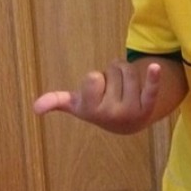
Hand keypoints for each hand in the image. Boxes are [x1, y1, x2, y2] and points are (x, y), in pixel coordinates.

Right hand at [33, 60, 161, 134]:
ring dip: (127, 72)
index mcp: (92, 112)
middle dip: (113, 74)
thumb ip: (57, 101)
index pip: (93, 76)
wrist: (129, 122)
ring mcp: (131, 110)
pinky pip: (151, 89)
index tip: (97, 92)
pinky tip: (155, 68)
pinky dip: (153, 78)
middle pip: (113, 69)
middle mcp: (111, 113)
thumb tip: (36, 107)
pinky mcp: (149, 104)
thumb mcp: (78, 105)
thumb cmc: (99, 107)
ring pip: (130, 69)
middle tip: (113, 89)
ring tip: (125, 87)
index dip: (96, 79)